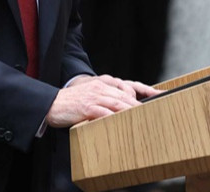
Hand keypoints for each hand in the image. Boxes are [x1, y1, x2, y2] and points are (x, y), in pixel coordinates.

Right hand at [44, 75, 159, 127]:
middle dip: (141, 105)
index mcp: (103, 84)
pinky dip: (115, 118)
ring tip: (145, 119)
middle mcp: (101, 88)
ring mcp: (94, 97)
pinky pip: (104, 113)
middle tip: (156, 113)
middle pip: (126, 96)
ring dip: (132, 112)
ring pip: (118, 104)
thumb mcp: (90, 97)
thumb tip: (122, 110)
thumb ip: (106, 100)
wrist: (51, 104)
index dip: (144, 92)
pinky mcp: (87, 108)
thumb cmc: (72, 104)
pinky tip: (123, 124)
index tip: (158, 97)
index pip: (128, 88)